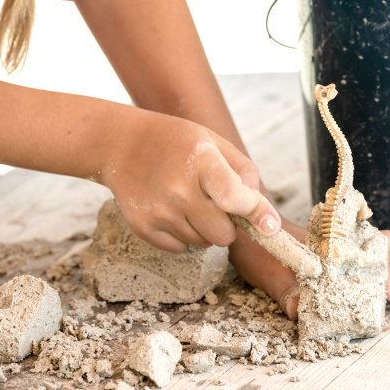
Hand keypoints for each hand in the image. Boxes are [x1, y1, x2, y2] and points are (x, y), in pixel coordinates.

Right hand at [100, 111, 280, 251]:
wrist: (120, 145)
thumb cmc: (175, 142)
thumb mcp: (213, 141)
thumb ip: (244, 172)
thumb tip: (262, 211)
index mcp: (201, 161)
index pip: (236, 198)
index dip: (256, 214)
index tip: (269, 227)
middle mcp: (179, 190)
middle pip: (223, 234)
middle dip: (228, 225)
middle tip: (216, 205)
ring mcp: (159, 211)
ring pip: (203, 243)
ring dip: (204, 229)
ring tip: (188, 201)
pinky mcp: (143, 227)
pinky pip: (180, 248)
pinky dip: (183, 235)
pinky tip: (172, 210)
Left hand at [233, 218, 389, 319]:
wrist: (250, 230)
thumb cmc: (258, 245)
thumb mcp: (264, 265)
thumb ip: (281, 284)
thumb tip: (299, 311)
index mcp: (332, 241)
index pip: (373, 243)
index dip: (387, 266)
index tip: (387, 293)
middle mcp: (348, 243)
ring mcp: (352, 253)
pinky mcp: (349, 265)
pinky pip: (386, 267)